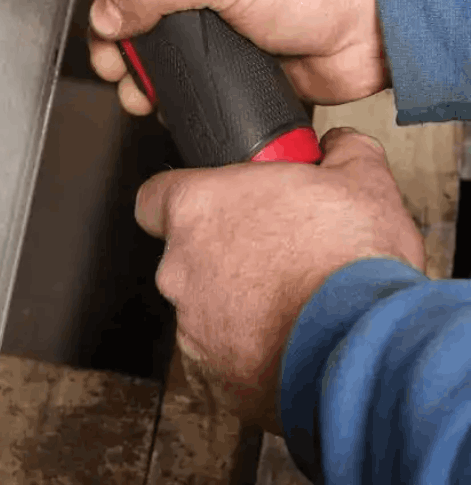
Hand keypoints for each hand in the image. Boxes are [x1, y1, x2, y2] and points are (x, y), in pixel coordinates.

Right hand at [87, 0, 389, 114]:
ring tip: (134, 87)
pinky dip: (164, 85)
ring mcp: (212, 1)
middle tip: (112, 58)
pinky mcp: (226, 43)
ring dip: (136, 66)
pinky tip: (157, 97)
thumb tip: (106, 11)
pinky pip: (181, 65)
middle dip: (115, 33)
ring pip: (153, 35)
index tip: (100, 7)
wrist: (373, 28)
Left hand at [135, 127, 425, 431]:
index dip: (180, 203)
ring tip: (290, 306)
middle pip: (184, 257)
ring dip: (236, 308)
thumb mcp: (361, 180)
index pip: (154, 198)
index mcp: (197, 208)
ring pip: (203, 310)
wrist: (369, 345)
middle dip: (220, 259)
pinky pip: (224, 358)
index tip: (210, 210)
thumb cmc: (353, 263)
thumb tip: (339, 146)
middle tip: (270, 259)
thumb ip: (340, 151)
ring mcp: (192, 324)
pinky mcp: (214, 376)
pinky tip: (291, 344)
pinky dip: (250, 353)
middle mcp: (180, 267)